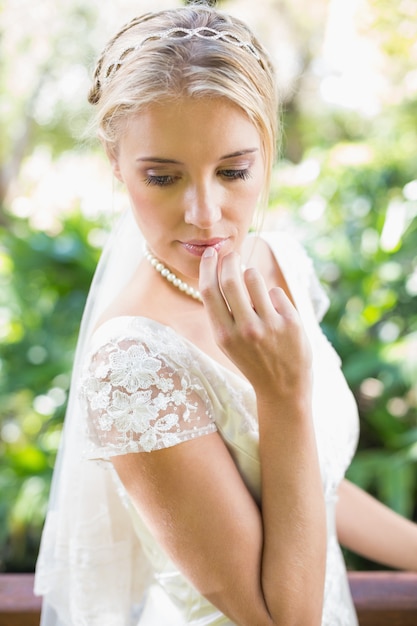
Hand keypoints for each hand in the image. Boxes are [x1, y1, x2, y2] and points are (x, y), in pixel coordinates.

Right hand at [199, 247, 311, 398]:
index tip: (211, 254)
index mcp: (224, 335)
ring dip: (252, 276)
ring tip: (255, 289)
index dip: (207, 267)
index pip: (209, 291)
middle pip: (231, 279)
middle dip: (230, 260)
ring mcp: (269, 325)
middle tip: (232, 254)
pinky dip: (273, 298)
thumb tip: (220, 271)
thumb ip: (222, 313)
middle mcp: (245, 329)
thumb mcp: (228, 343)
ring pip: (254, 278)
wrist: (282, 389)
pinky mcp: (291, 322)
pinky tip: (276, 315)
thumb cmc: (252, 360)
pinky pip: (276, 292)